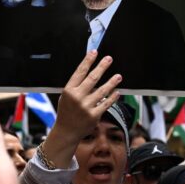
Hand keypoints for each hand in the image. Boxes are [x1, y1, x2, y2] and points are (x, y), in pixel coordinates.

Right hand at [43, 50, 121, 167]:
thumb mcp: (66, 96)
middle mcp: (77, 97)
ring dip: (112, 82)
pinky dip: (112, 97)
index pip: (79, 72)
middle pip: (92, 78)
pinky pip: (106, 103)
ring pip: (102, 91)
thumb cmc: (67, 111)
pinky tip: (117, 91)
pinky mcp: (94, 115)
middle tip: (109, 59)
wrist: (66, 131)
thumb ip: (76, 86)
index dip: (88, 61)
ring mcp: (86, 107)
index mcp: (68, 90)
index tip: (94, 52)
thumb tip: (90, 70)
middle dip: (102, 67)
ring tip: (119, 76)